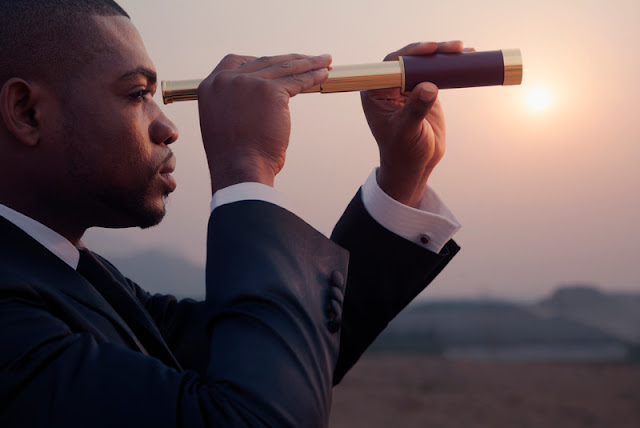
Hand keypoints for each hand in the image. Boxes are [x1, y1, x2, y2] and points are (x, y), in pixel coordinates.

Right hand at [198, 53, 330, 194]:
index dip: (259, 61)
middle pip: (265, 62)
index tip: (275, 62)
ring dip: (308, 64)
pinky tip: (323, 75)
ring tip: (324, 62)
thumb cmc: (234, 157)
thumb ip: (233, 105)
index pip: (235, 62)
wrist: (239, 170)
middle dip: (290, 60)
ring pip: (284, 68)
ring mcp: (249, 83)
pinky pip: (296, 81)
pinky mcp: (270, 91)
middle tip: (310, 59)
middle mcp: (227, 80)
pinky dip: (312, 77)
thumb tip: (253, 100)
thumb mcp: (222, 123)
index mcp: (210, 86)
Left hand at [361, 41, 465, 207]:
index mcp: (376, 93)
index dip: (410, 53)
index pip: (392, 65)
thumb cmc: (403, 152)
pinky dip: (451, 67)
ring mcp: (407, 88)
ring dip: (444, 56)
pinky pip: (436, 74)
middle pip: (411, 59)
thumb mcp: (407, 131)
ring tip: (465, 50)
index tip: (430, 49)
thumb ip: (415, 110)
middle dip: (433, 51)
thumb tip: (428, 87)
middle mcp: (390, 86)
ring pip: (425, 64)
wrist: (415, 165)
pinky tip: (467, 59)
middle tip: (455, 47)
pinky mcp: (423, 92)